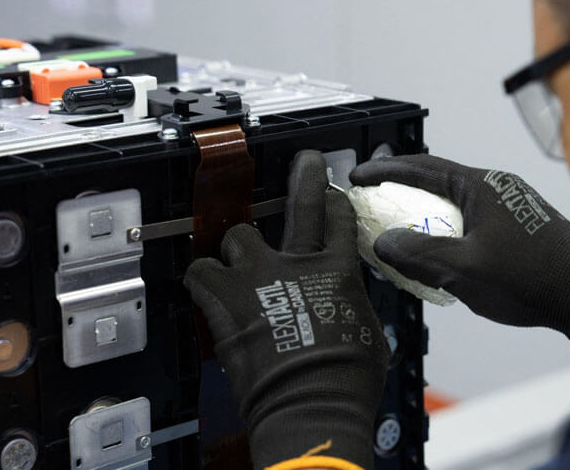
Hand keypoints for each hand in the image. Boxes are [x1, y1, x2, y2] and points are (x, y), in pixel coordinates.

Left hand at [185, 150, 388, 469]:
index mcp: (338, 272)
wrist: (309, 406)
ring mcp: (259, 277)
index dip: (337, 202)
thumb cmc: (344, 382)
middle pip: (304, 206)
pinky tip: (205, 286)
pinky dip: (203, 278)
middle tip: (306, 163)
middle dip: (307, 178)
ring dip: (238, 248)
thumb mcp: (367, 338)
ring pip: (239, 236)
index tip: (333, 193)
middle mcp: (298, 264)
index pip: (340, 221)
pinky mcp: (226, 299)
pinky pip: (201, 272)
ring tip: (236, 259)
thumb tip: (344, 310)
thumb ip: (350, 309)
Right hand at [350, 154, 569, 369]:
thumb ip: (418, 252)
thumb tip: (383, 241)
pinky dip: (448, 224)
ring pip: (457, 200)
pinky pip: (473, 216)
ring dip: (426, 209)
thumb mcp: (463, 269)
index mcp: (481, 186)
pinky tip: (442, 246)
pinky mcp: (522, 224)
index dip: (385, 171)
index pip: (421, 168)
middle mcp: (497, 186)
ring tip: (402, 224)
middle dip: (403, 187)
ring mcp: (512, 204)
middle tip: (374, 198)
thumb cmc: (528, 279)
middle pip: (438, 179)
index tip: (357, 177)